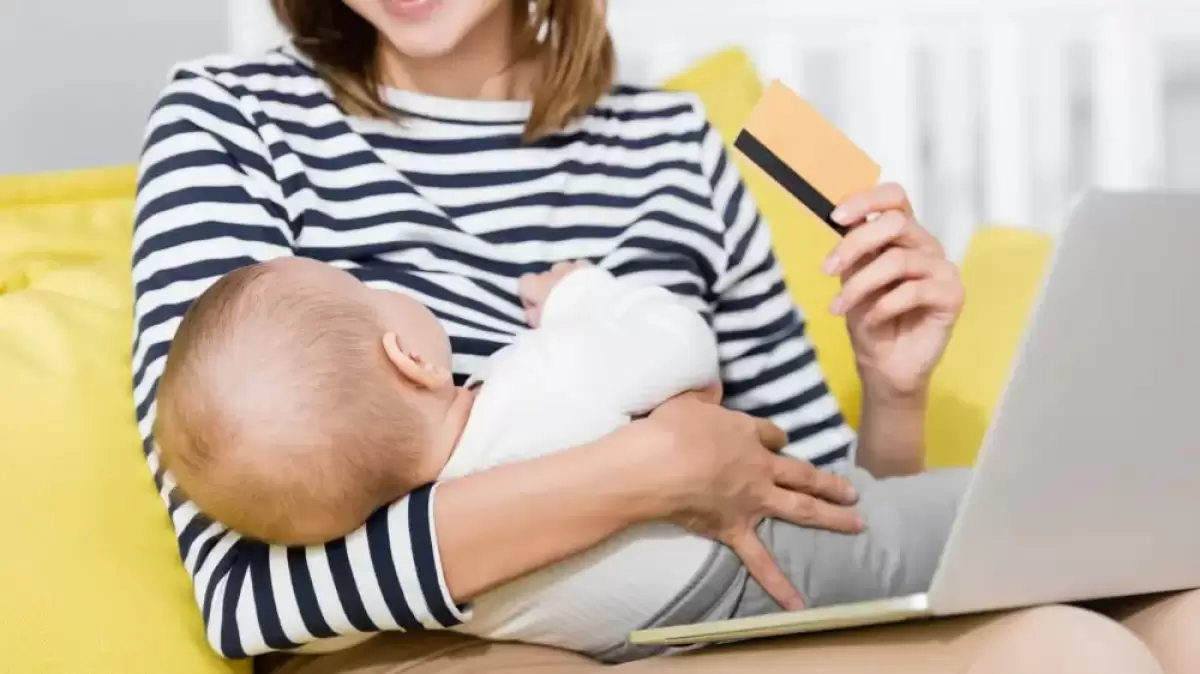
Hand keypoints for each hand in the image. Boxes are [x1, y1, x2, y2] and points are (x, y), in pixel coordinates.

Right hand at [518, 261, 590, 327]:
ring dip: (566, 281)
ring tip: (576, 299)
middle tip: (559, 308)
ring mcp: (576, 268)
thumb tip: (533, 311)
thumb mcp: (544, 328)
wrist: (603, 323)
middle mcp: (556, 272)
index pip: (524, 283)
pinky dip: (583, 277)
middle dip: (549, 290)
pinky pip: (582, 268)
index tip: (538, 311)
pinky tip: (590, 292)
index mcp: (539, 285)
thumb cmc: (568, 328)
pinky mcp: (595, 269)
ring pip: (565, 270)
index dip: (530, 298)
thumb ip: (535, 316)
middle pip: (546, 276)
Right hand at [639, 393, 861, 609]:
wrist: (660, 464)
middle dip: (828, 483)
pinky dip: (780, 584)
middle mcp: (759, 468)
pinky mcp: (736, 530)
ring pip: (801, 509)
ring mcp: (753, 501)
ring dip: (832, 517)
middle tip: (853, 492)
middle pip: (803, 474)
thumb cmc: (670, 429)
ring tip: (857, 524)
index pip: (772, 435)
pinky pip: (761, 561)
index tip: (780, 441)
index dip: (777, 439)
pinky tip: (800, 604)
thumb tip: (711, 388)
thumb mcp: (687, 401)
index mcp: (746, 434)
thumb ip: (703, 395)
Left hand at [825, 184, 964, 399]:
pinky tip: (872, 320)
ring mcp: (943, 269)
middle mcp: (926, 245)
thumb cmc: (869, 317)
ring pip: (898, 260)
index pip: (895, 198)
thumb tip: (841, 220)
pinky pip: (913, 291)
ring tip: (839, 307)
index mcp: (903, 235)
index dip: (867, 200)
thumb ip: (853, 249)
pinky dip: (883, 306)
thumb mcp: (852, 278)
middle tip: (828, 270)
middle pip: (895, 224)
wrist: (884, 363)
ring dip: (860, 285)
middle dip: (855, 245)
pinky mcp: (953, 295)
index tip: (836, 217)